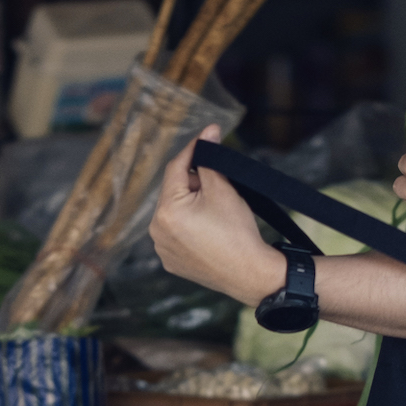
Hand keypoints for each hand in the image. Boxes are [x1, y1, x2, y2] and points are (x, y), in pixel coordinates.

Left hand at [150, 127, 279, 304]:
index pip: (175, 169)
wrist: (249, 274)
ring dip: (189, 204)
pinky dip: (189, 226)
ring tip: (214, 208)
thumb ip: (211, 159)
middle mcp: (157, 231)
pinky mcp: (171, 262)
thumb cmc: (237, 232)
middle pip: (173, 192)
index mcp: (167, 211)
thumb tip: (209, 132)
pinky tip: (208, 229)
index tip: (207, 136)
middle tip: (218, 180)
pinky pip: (176, 234)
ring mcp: (162, 249)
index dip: (193, 150)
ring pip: (174, 213)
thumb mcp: (223, 189)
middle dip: (193, 182)